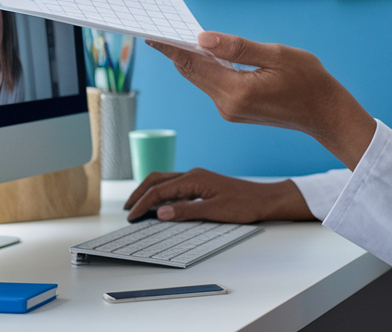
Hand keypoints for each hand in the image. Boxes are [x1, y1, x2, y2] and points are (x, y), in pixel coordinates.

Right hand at [125, 169, 313, 223]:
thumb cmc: (244, 205)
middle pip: (158, 179)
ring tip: (138, 207)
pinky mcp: (201, 184)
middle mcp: (193, 175)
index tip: (131, 217)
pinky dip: (162, 194)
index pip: (160, 190)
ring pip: (165, 181)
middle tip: (127, 209)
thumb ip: (186, 211)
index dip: (143, 204)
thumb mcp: (214, 212)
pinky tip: (159, 205)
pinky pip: (175, 186)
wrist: (264, 199)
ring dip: (150, 193)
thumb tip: (160, 212)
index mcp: (194, 179)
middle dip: (140, 193)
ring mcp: (197, 178)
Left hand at [148, 32, 376, 169]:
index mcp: (236, 91)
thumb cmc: (308, 81)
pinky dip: (206, 68)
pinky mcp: (235, 110)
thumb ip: (238, 48)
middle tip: (159, 29)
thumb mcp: (276, 55)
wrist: (325, 113)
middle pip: (192, 73)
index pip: (194, 64)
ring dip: (191, 59)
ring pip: (201, 79)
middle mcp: (227, 105)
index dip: (171, 48)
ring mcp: (230, 110)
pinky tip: (205, 54)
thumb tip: (203, 38)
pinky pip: (213, 85)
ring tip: (177, 36)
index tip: (152, 34)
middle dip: (175, 51)